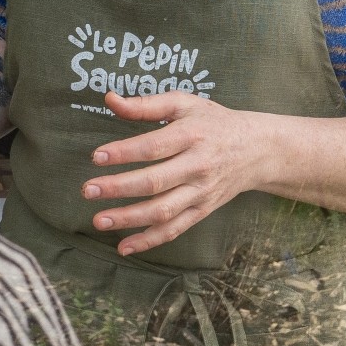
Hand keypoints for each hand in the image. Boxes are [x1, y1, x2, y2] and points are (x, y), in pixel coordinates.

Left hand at [80, 92, 284, 255]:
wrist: (257, 150)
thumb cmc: (214, 122)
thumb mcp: (184, 103)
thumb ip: (146, 104)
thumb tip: (110, 99)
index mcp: (192, 135)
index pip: (153, 146)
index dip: (123, 152)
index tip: (96, 156)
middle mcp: (198, 166)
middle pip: (155, 182)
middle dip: (119, 188)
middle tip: (88, 190)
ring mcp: (200, 192)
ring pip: (163, 211)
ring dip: (129, 219)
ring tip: (99, 221)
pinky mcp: (202, 211)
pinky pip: (174, 229)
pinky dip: (149, 240)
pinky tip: (124, 246)